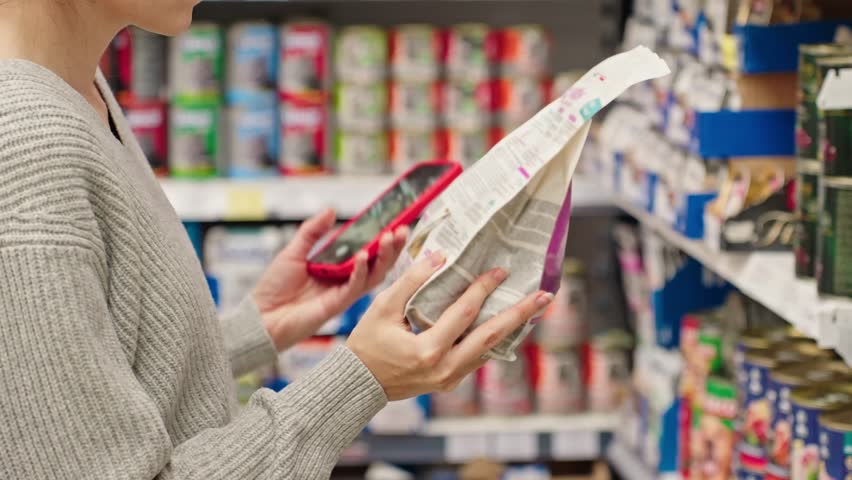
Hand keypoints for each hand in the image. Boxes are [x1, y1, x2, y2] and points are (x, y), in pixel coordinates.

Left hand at [254, 208, 407, 350]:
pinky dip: (361, 270)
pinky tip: (363, 255)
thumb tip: (331, 210)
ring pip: (374, 275)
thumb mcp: (294, 252)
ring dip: (384, 257)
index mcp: (337, 268)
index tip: (394, 222)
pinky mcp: (338, 304)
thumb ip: (312, 232)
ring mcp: (343, 293)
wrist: (261, 316)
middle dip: (392, 247)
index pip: (366, 251)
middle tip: (402, 228)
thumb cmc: (274, 287)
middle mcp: (344, 281)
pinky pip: (355, 286)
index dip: (381, 238)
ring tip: (391, 237)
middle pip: (377, 263)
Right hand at [346, 251, 553, 400]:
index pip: (465, 312)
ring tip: (534, 307)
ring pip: (490, 350)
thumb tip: (439, 256)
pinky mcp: (451, 381)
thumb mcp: (383, 308)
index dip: (483, 288)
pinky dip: (495, 339)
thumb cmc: (367, 343)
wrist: (359, 383)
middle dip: (520, 313)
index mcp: (428, 350)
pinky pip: (479, 358)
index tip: (500, 270)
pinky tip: (508, 324)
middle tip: (545, 295)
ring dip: (513, 327)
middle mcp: (445, 368)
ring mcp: (450, 378)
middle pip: (492, 336)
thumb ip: (411, 281)